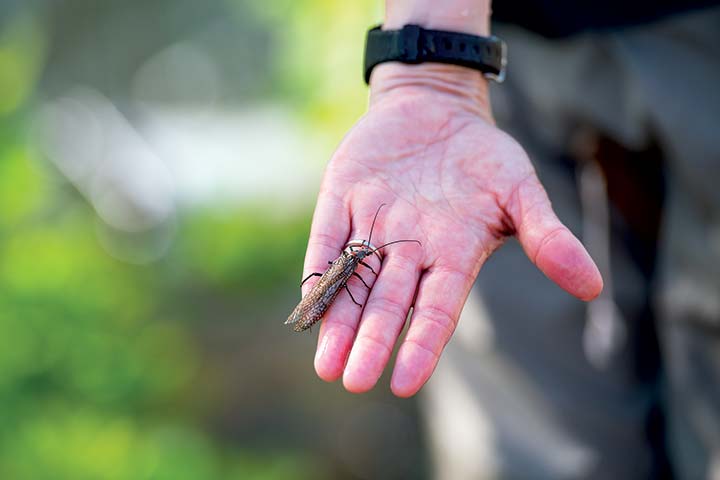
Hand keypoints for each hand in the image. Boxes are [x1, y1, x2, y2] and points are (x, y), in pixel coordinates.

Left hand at [302, 63, 602, 396]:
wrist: (438, 109)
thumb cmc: (485, 157)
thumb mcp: (521, 190)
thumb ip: (547, 236)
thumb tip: (592, 286)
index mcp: (451, 256)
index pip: (436, 309)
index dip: (421, 343)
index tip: (404, 382)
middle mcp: (408, 252)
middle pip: (387, 303)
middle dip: (371, 341)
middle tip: (353, 382)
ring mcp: (372, 226)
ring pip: (353, 281)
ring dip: (339, 320)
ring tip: (326, 367)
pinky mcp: (341, 199)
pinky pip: (326, 239)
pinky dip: (319, 269)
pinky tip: (308, 304)